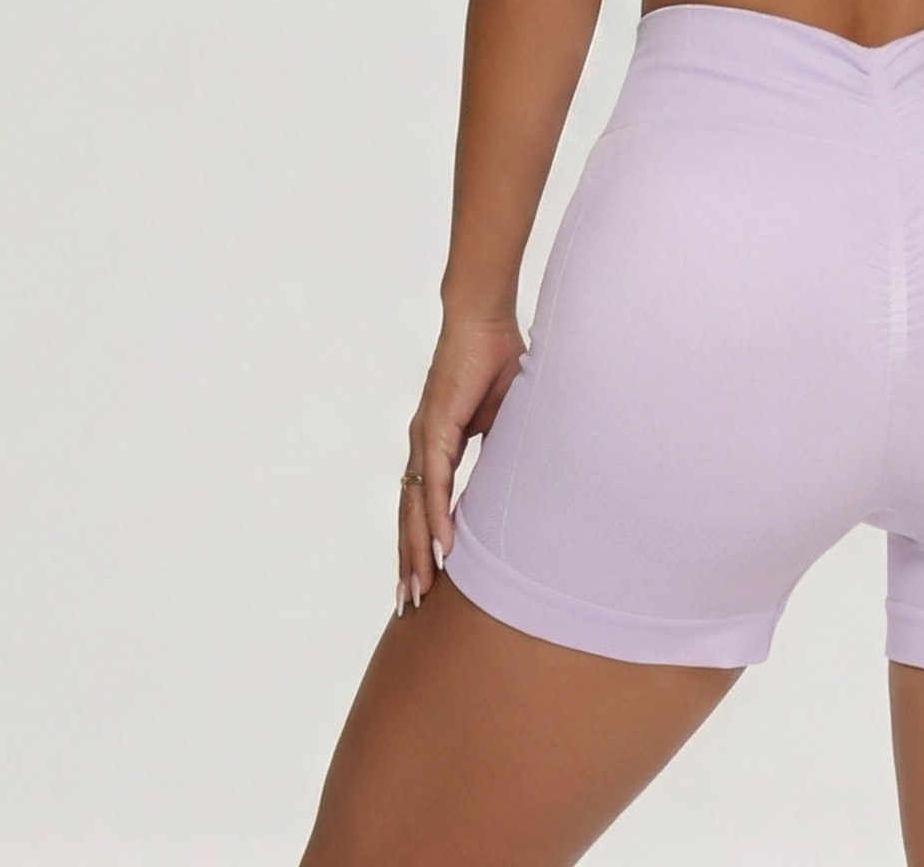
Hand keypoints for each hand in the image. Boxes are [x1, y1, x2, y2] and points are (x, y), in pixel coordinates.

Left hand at [396, 312, 526, 613]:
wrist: (482, 318)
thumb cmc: (495, 359)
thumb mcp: (504, 418)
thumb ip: (500, 449)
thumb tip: (514, 480)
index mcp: (437, 443)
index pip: (424, 502)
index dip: (421, 540)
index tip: (423, 578)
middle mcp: (423, 445)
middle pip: (411, 515)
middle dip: (410, 561)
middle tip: (409, 605)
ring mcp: (425, 437)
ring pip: (416, 507)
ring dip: (417, 551)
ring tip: (419, 590)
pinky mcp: (436, 426)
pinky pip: (435, 481)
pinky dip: (436, 516)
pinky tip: (440, 546)